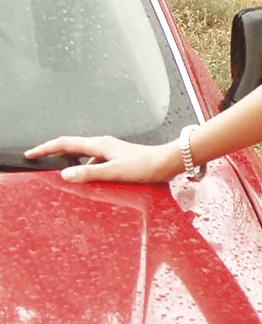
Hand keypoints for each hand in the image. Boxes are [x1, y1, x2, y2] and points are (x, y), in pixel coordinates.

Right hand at [24, 134, 181, 183]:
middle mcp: (104, 145)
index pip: (65, 143)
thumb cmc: (146, 165)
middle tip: (38, 160)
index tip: (31, 153)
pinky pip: (96, 162)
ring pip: (85, 155)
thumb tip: (66, 174)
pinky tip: (89, 180)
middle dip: (54, 153)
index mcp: (99, 145)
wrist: (169, 162)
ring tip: (60, 172)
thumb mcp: (115, 172)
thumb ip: (90, 173)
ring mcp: (112, 151)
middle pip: (72, 146)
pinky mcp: (119, 159)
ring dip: (71, 162)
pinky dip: (86, 168)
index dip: (46, 148)